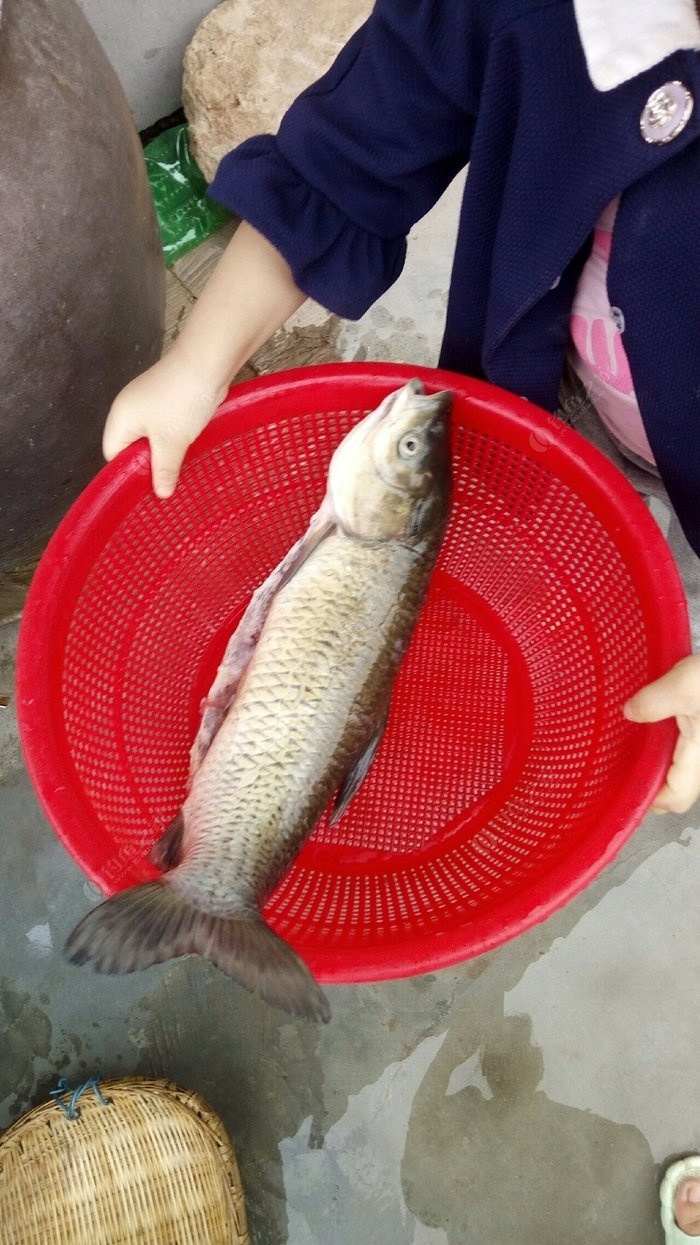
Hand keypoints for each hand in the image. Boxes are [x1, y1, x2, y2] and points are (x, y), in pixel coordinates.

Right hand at [103, 348, 227, 497]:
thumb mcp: (171, 442)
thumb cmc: (181, 402)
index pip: (113, 455)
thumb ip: (163, 469)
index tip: (148, 490)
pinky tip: (188, 449)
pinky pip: (165, 426)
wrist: (207, 362)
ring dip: (165, 452)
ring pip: (151, 437)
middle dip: (148, 465)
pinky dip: (174, 439)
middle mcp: (129, 409)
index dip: (128, 474)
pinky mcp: (167, 398)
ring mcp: (148, 402)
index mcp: (120, 419)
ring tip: (179, 470)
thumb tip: (161, 494)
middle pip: (131, 447)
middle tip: (166, 485)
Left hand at [624, 654, 699, 813]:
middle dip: (652, 778)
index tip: (621, 782)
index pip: (673, 799)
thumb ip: (654, 701)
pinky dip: (675, 744)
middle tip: (623, 759)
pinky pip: (692, 751)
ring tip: (639, 740)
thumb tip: (629, 712)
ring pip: (686, 770)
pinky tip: (662, 724)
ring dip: (663, 759)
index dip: (647, 797)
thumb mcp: (686, 684)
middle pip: (679, 788)